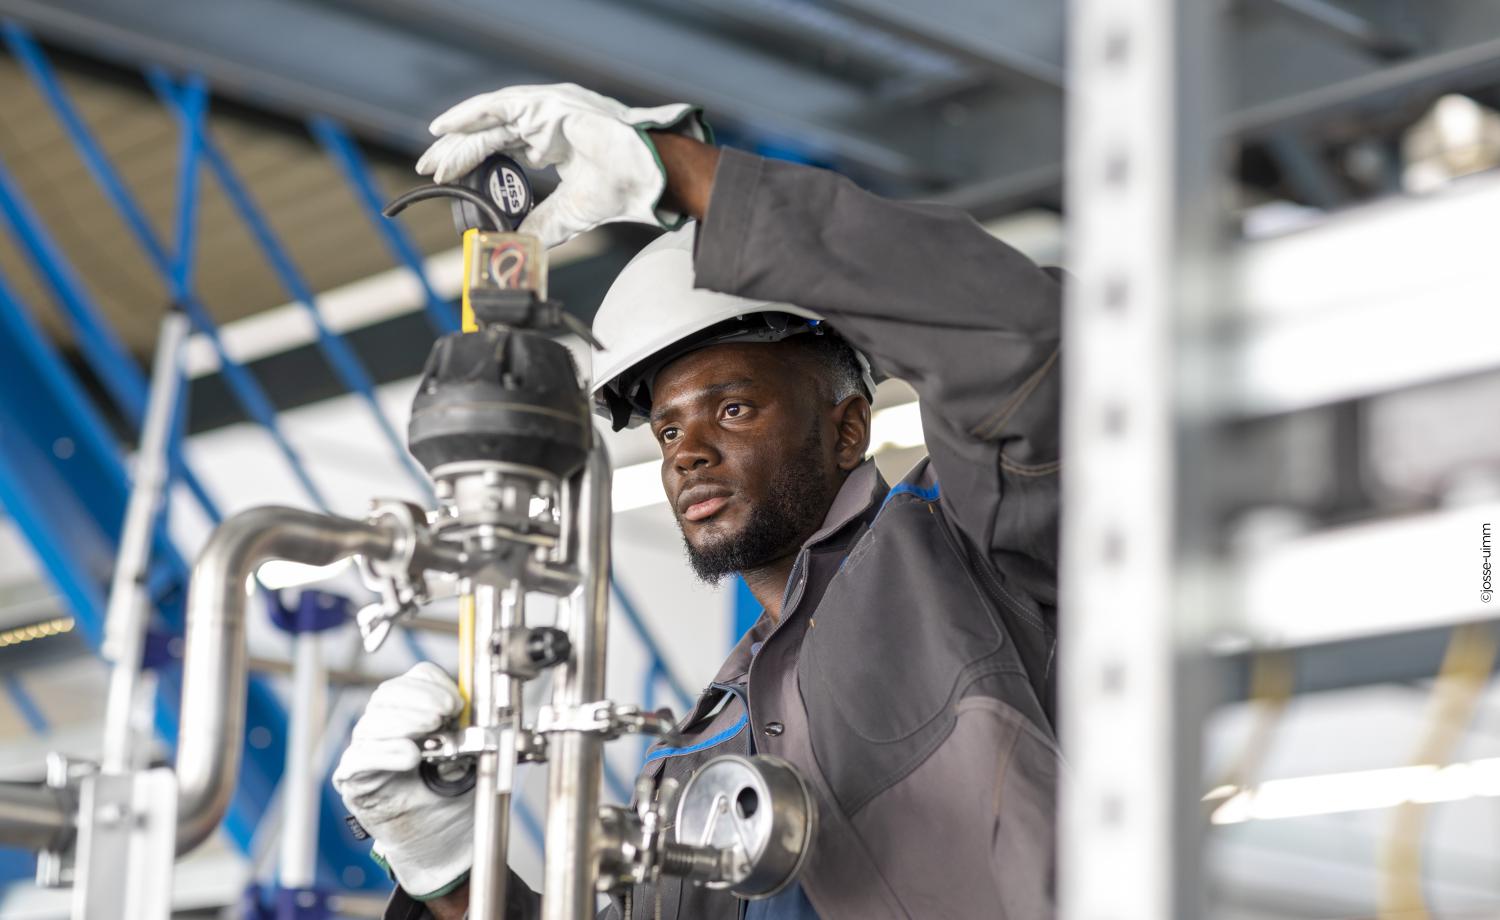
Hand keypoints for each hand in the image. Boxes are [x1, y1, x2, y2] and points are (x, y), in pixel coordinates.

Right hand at [333, 662, 472, 898]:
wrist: (444, 842)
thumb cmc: (455, 796)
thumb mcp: (470, 753)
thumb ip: (465, 727)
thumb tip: (464, 706)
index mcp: (415, 712)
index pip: (414, 679)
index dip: (434, 685)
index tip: (456, 704)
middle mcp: (386, 726)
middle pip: (388, 694)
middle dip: (418, 701)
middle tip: (442, 717)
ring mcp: (366, 751)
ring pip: (371, 722)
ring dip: (403, 724)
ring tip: (428, 739)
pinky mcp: (354, 779)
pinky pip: (359, 758)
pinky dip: (384, 753)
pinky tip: (408, 758)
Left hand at [417, 83, 708, 247]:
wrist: (650, 177)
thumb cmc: (622, 190)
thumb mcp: (568, 214)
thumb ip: (538, 226)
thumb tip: (510, 247)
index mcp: (553, 143)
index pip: (502, 148)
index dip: (473, 163)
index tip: (446, 180)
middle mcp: (547, 123)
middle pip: (490, 133)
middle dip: (457, 153)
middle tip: (428, 170)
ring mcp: (547, 110)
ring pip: (490, 121)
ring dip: (459, 139)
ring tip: (433, 159)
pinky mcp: (548, 104)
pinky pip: (498, 106)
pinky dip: (469, 115)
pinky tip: (446, 128)